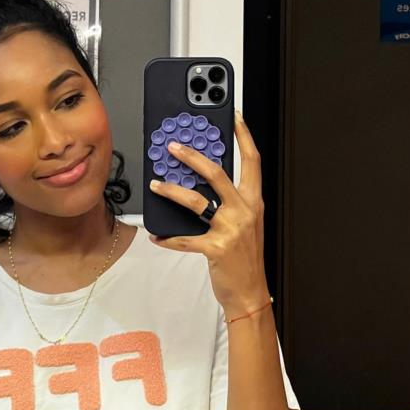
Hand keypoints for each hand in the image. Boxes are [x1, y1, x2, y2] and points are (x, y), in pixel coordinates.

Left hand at [148, 110, 269, 316]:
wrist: (250, 292)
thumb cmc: (244, 256)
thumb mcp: (245, 222)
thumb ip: (231, 200)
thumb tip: (204, 178)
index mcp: (253, 201)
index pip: (252, 161)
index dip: (244, 136)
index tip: (234, 117)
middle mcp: (244, 210)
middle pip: (216, 173)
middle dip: (192, 157)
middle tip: (173, 147)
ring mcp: (230, 229)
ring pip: (196, 201)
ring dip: (171, 190)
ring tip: (155, 185)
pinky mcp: (215, 248)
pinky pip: (185, 238)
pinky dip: (168, 237)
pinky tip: (157, 234)